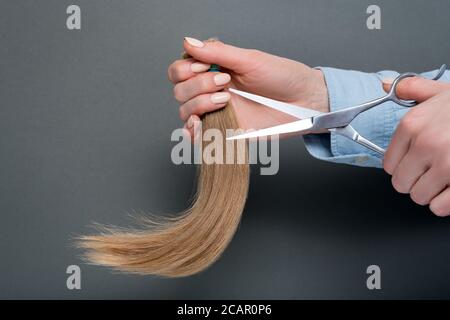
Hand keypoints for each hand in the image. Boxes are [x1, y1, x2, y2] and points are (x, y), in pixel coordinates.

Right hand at [167, 37, 328, 137]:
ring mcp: (216, 112)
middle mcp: (211, 91)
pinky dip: (191, 132)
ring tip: (225, 100)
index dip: (185, 70)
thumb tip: (188, 41)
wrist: (302, 102)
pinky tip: (200, 126)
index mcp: (215, 70)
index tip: (205, 68)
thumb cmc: (282, 77)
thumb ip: (218, 53)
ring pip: (185, 112)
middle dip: (197, 86)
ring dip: (199, 105)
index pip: (180, 70)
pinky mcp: (224, 131)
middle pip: (180, 91)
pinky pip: (196, 136)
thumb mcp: (250, 59)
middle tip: (225, 84)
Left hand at [382, 77, 449, 215]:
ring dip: (430, 193)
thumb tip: (387, 84)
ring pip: (419, 196)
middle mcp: (426, 144)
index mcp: (413, 124)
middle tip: (430, 173)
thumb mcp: (443, 91)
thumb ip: (413, 89)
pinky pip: (439, 207)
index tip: (414, 163)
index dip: (402, 166)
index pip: (389, 164)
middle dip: (414, 181)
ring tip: (444, 179)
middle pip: (401, 183)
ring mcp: (446, 164)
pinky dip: (444, 204)